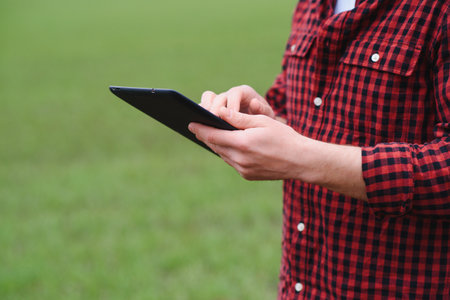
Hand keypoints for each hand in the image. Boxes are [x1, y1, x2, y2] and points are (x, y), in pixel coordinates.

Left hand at [189, 107, 310, 179]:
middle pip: (216, 146)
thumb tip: (219, 112)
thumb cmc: (284, 137)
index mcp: (242, 144)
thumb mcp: (262, 122)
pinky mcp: (248, 176)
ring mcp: (243, 170)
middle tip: (197, 127)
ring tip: (210, 135)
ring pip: (223, 155)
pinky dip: (228, 153)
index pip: (213, 136)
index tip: (190, 123)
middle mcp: (240, 159)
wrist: (301, 161)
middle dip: (206, 136)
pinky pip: (233, 162)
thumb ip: (239, 118)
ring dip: (217, 145)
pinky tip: (229, 146)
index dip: (200, 129)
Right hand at [200, 85, 275, 118]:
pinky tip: (200, 130)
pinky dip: (201, 118)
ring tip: (203, 123)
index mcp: (243, 92)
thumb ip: (261, 110)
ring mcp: (220, 102)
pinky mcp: (213, 110)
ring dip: (204, 111)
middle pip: (218, 97)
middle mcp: (230, 94)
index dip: (231, 105)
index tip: (231, 117)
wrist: (260, 125)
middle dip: (215, 109)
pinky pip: (203, 111)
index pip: (235, 94)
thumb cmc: (264, 119)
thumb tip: (254, 103)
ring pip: (207, 100)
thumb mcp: (267, 115)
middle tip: (213, 121)